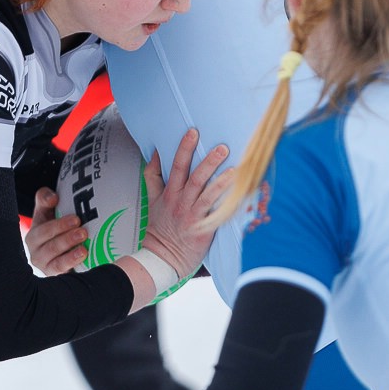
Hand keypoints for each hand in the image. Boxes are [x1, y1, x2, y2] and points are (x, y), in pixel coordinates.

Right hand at [25, 187, 88, 275]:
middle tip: (83, 232)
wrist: (58, 253)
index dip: (59, 225)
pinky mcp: (56, 278)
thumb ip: (45, 199)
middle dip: (67, 239)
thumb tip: (53, 197)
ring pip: (57, 262)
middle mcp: (36, 253)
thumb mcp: (46, 212)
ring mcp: (46, 268)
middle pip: (51, 247)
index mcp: (34, 236)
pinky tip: (84, 261)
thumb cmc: (53, 229)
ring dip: (71, 255)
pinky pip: (64, 275)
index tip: (76, 219)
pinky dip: (73, 268)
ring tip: (84, 249)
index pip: (44, 230)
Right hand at [139, 131, 232, 279]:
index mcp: (169, 193)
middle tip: (220, 145)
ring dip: (218, 175)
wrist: (163, 257)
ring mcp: (191, 214)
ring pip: (205, 190)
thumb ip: (153, 176)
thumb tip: (155, 154)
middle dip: (206, 159)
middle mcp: (180, 201)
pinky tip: (236, 188)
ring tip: (233, 165)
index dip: (183, 149)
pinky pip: (215, 210)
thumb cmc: (161, 228)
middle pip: (192, 175)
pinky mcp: (202, 227)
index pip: (175, 166)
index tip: (192, 132)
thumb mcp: (152, 199)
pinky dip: (225, 198)